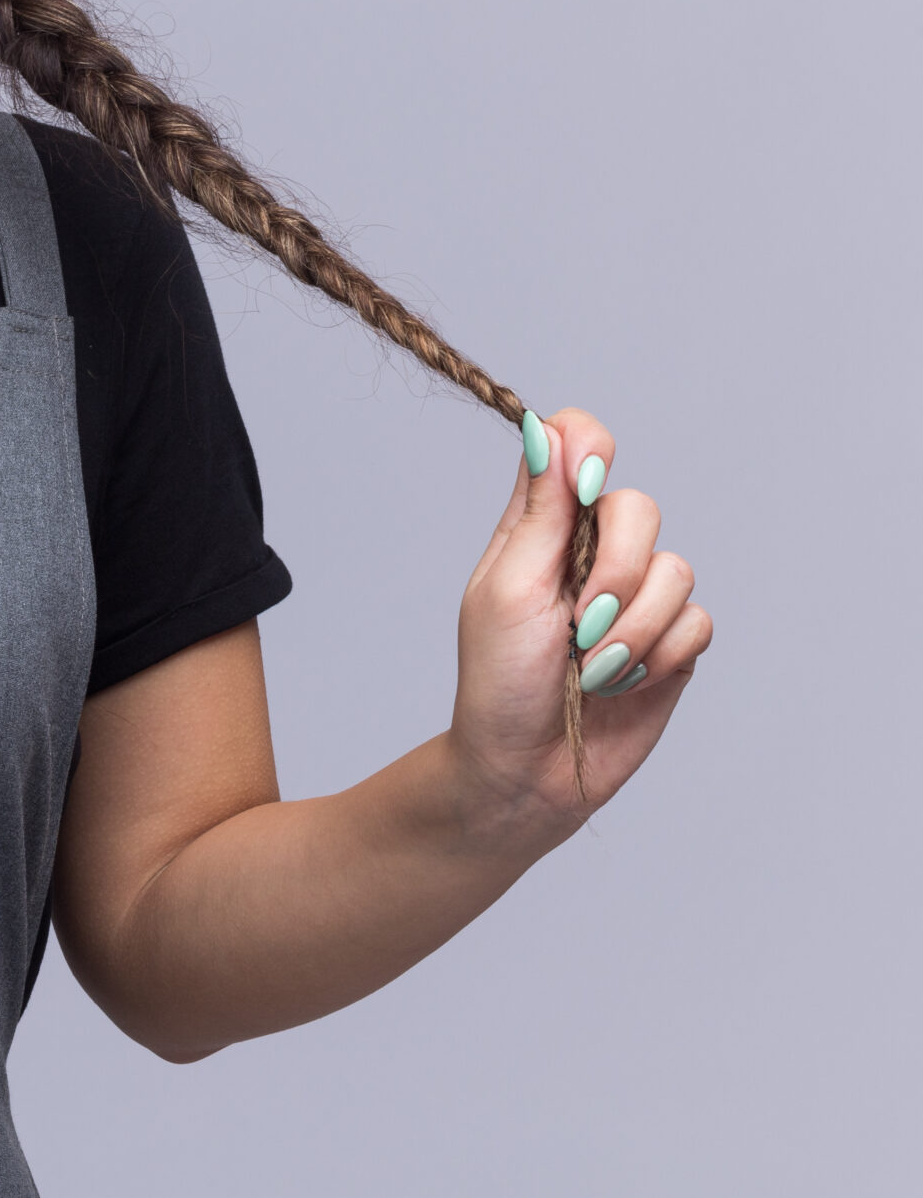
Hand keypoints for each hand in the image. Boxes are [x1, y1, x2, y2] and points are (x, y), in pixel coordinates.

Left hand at [448, 408, 714, 832]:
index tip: (586, 482)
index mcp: (539, 526)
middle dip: (613, 569)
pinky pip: (698, 621)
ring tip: (591, 668)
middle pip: (638, 507)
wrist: (528, 770)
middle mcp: (590, 551)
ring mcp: (636, 596)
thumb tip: (545, 427)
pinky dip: (658, 656)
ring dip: (631, 628)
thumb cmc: (499, 681)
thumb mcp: (509, 589)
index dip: (590, 446)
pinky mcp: (672, 641)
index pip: (575, 442)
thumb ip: (540, 511)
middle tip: (579, 622)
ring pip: (675, 570)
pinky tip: (623, 683)